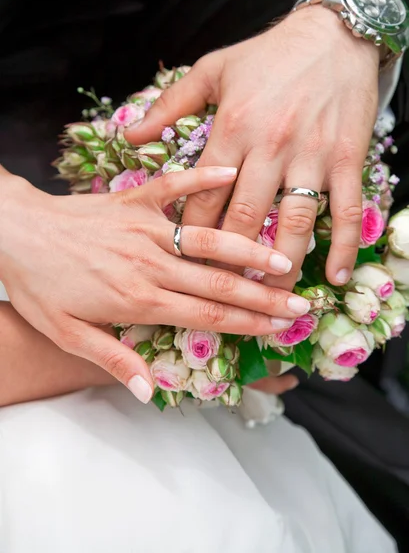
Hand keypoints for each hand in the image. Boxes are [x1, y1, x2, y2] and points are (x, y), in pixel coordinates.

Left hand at [0, 166, 308, 402]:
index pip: (207, 316)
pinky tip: (231, 172)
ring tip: (284, 257)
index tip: (280, 330)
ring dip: (249, 249)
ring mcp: (145, 228)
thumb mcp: (68, 335)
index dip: (248, 325)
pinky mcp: (134, 200)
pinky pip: (173, 187)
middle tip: (300, 303)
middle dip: (264, 297)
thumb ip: (114, 360)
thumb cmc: (39, 285)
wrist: (14, 232)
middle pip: (219, 284)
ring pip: (208, 240)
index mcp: (138, 299)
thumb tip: (150, 392)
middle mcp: (150, 263)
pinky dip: (202, 178)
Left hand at [125, 5, 379, 292]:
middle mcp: (270, 147)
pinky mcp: (346, 160)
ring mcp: (311, 156)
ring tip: (270, 300)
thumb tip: (129, 135)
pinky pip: (345, 210)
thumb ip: (169, 105)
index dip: (190, 235)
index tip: (181, 263)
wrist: (332, 36)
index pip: (205, 197)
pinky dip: (340, 246)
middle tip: (219, 295)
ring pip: (293, 223)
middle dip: (229, 262)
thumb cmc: (266, 55)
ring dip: (281, 267)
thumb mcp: (212, 71)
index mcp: (233, 128)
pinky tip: (333, 276)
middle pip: (245, 218)